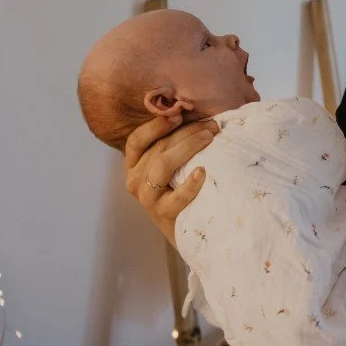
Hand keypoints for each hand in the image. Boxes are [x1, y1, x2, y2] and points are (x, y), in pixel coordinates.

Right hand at [124, 115, 217, 245]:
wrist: (185, 230)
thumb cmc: (180, 190)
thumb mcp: (171, 166)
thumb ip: (173, 143)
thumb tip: (194, 115)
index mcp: (133, 165)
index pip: (136, 140)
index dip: (156, 125)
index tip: (178, 115)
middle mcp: (135, 180)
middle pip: (158, 149)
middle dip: (187, 132)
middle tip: (212, 126)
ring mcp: (147, 198)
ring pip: (164, 165)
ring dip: (189, 147)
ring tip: (210, 138)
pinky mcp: (162, 215)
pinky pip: (176, 196)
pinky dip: (190, 183)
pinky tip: (203, 172)